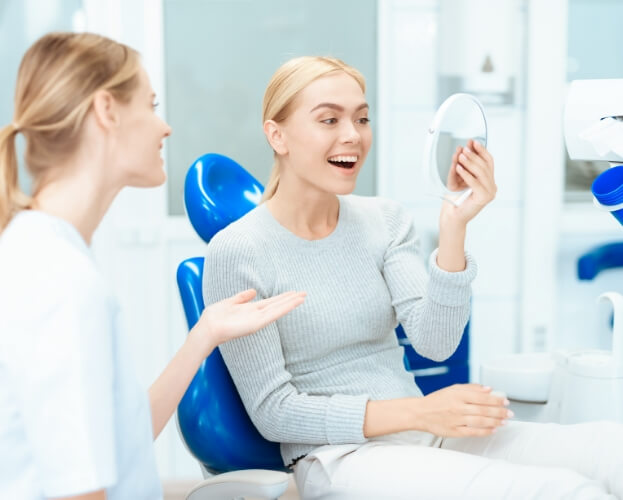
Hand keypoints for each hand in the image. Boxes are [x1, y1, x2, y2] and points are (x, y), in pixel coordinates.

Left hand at [191, 289, 305, 352]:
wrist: (208, 328)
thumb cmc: (215, 317)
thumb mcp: (229, 302)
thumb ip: (241, 297)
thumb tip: (253, 291)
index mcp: (250, 309)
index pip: (270, 302)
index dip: (282, 297)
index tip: (292, 292)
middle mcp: (256, 315)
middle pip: (277, 305)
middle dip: (290, 299)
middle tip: (304, 293)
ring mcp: (258, 319)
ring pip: (279, 309)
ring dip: (291, 302)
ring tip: (303, 296)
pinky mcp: (258, 323)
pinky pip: (275, 314)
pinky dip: (285, 308)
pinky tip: (294, 302)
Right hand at [415, 384, 511, 436]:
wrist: (420, 412)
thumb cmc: (437, 400)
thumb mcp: (453, 389)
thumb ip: (471, 388)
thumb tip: (488, 389)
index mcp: (458, 394)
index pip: (482, 397)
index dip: (496, 399)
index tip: (505, 401)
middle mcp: (457, 406)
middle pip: (483, 409)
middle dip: (499, 411)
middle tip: (509, 413)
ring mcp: (456, 419)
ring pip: (480, 421)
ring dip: (495, 421)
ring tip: (504, 421)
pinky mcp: (454, 431)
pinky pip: (472, 432)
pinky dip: (484, 431)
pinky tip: (493, 430)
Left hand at [441, 139, 496, 226]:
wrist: (453, 216)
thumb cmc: (455, 199)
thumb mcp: (458, 178)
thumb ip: (461, 165)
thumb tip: (461, 149)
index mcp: (489, 180)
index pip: (489, 161)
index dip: (481, 151)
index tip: (473, 142)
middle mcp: (492, 186)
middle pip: (485, 166)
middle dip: (474, 155)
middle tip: (465, 148)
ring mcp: (490, 192)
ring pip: (481, 172)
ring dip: (470, 162)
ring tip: (461, 155)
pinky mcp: (484, 198)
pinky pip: (475, 182)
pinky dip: (466, 174)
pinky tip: (458, 167)